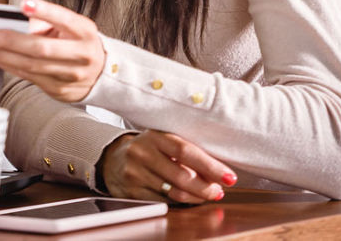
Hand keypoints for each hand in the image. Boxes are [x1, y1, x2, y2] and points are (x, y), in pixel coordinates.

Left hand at [0, 0, 105, 102]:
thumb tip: (12, 20)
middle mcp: (81, 54)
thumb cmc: (78, 42)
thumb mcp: (71, 26)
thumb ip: (47, 21)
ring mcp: (71, 76)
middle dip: (8, 41)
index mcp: (85, 31)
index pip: (65, 19)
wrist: (102, 73)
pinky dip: (4, 65)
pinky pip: (26, 77)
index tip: (25, 4)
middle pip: (40, 49)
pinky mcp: (59, 90)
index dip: (45, 12)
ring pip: (29, 66)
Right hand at [100, 130, 235, 203]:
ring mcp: (134, 173)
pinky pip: (162, 202)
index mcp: (155, 137)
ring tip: (207, 195)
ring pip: (174, 192)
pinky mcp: (131, 192)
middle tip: (219, 191)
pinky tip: (188, 200)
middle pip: (182, 176)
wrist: (111, 157)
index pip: (186, 151)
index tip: (229, 177)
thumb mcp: (162, 141)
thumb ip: (185, 152)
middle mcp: (142, 153)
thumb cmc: (148, 149)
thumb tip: (218, 171)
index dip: (210, 166)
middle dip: (206, 187)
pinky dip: (180, 204)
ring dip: (196, 197)